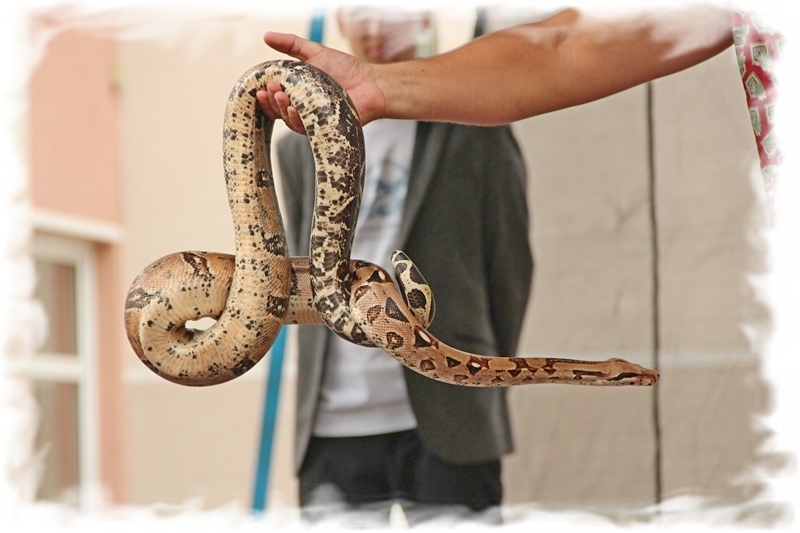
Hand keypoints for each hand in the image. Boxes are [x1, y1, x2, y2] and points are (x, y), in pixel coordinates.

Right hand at [258, 31, 384, 134]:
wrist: (370, 83)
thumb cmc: (345, 69)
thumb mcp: (315, 53)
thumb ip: (291, 45)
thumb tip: (266, 36)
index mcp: (298, 94)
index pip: (274, 99)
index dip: (265, 96)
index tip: (260, 86)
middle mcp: (303, 110)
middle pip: (279, 112)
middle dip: (271, 102)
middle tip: (270, 90)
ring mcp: (313, 121)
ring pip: (290, 121)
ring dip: (282, 110)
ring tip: (280, 96)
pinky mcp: (324, 130)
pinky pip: (307, 129)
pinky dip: (298, 120)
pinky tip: (294, 109)